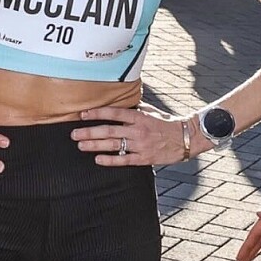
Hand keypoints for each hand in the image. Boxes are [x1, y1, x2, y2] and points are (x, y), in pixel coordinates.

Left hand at [71, 102, 186, 165]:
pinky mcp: (145, 158)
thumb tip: (120, 100)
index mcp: (139, 116)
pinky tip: (98, 159)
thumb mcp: (151, 110)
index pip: (114, 113)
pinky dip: (111, 160)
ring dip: (95, 145)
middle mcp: (138, 130)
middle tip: (74, 133)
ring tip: (81, 145)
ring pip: (114, 145)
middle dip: (89, 132)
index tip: (83, 114)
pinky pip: (124, 160)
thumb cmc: (167, 122)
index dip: (97, 113)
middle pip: (109, 131)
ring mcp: (141, 145)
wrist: (186, 138)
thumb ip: (135, 107)